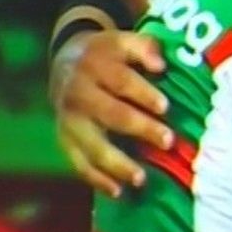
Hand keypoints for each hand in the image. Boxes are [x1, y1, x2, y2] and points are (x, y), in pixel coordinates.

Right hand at [51, 30, 172, 197]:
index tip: (165, 106)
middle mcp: (78, 93)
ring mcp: (68, 119)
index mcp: (94, 66)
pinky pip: (78, 163)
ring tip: (142, 178)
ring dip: (117, 164)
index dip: (143, 93)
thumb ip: (145, 46)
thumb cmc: (107, 55)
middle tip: (168, 140)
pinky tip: (117, 192)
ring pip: (92, 145)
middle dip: (140, 128)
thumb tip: (160, 65)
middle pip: (111, 114)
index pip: (121, 81)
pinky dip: (96, 179)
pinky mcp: (63, 138)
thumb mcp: (122, 40)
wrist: (64, 61)